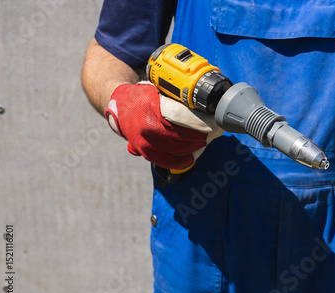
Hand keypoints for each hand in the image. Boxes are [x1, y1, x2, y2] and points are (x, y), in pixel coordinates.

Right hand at [104, 82, 223, 168]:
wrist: (120, 105)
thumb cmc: (144, 96)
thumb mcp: (160, 89)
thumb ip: (177, 98)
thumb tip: (204, 104)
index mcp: (153, 108)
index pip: (183, 118)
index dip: (201, 123)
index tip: (214, 123)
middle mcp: (148, 127)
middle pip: (182, 136)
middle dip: (201, 136)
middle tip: (212, 132)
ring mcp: (145, 142)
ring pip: (177, 150)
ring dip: (194, 147)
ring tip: (204, 141)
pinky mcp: (144, 151)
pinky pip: (167, 161)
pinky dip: (181, 161)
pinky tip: (191, 156)